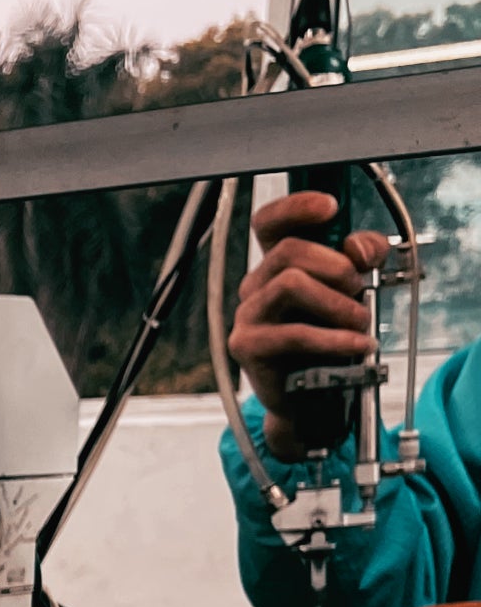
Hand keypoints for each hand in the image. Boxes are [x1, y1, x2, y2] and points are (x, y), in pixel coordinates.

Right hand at [229, 191, 386, 461]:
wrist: (312, 398)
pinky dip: (334, 338)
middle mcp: (255, 287)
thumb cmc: (329, 341)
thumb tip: (360, 248)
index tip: (330, 209)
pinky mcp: (248, 347)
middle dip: (337, 267)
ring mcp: (247, 316)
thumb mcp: (352, 291)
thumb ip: (361, 258)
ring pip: (290, 283)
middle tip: (359, 291)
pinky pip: (294, 331)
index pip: (270, 223)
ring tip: (358, 321)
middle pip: (290, 250)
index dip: (295, 208)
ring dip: (337, 301)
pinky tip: (357, 344)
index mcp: (276, 267)